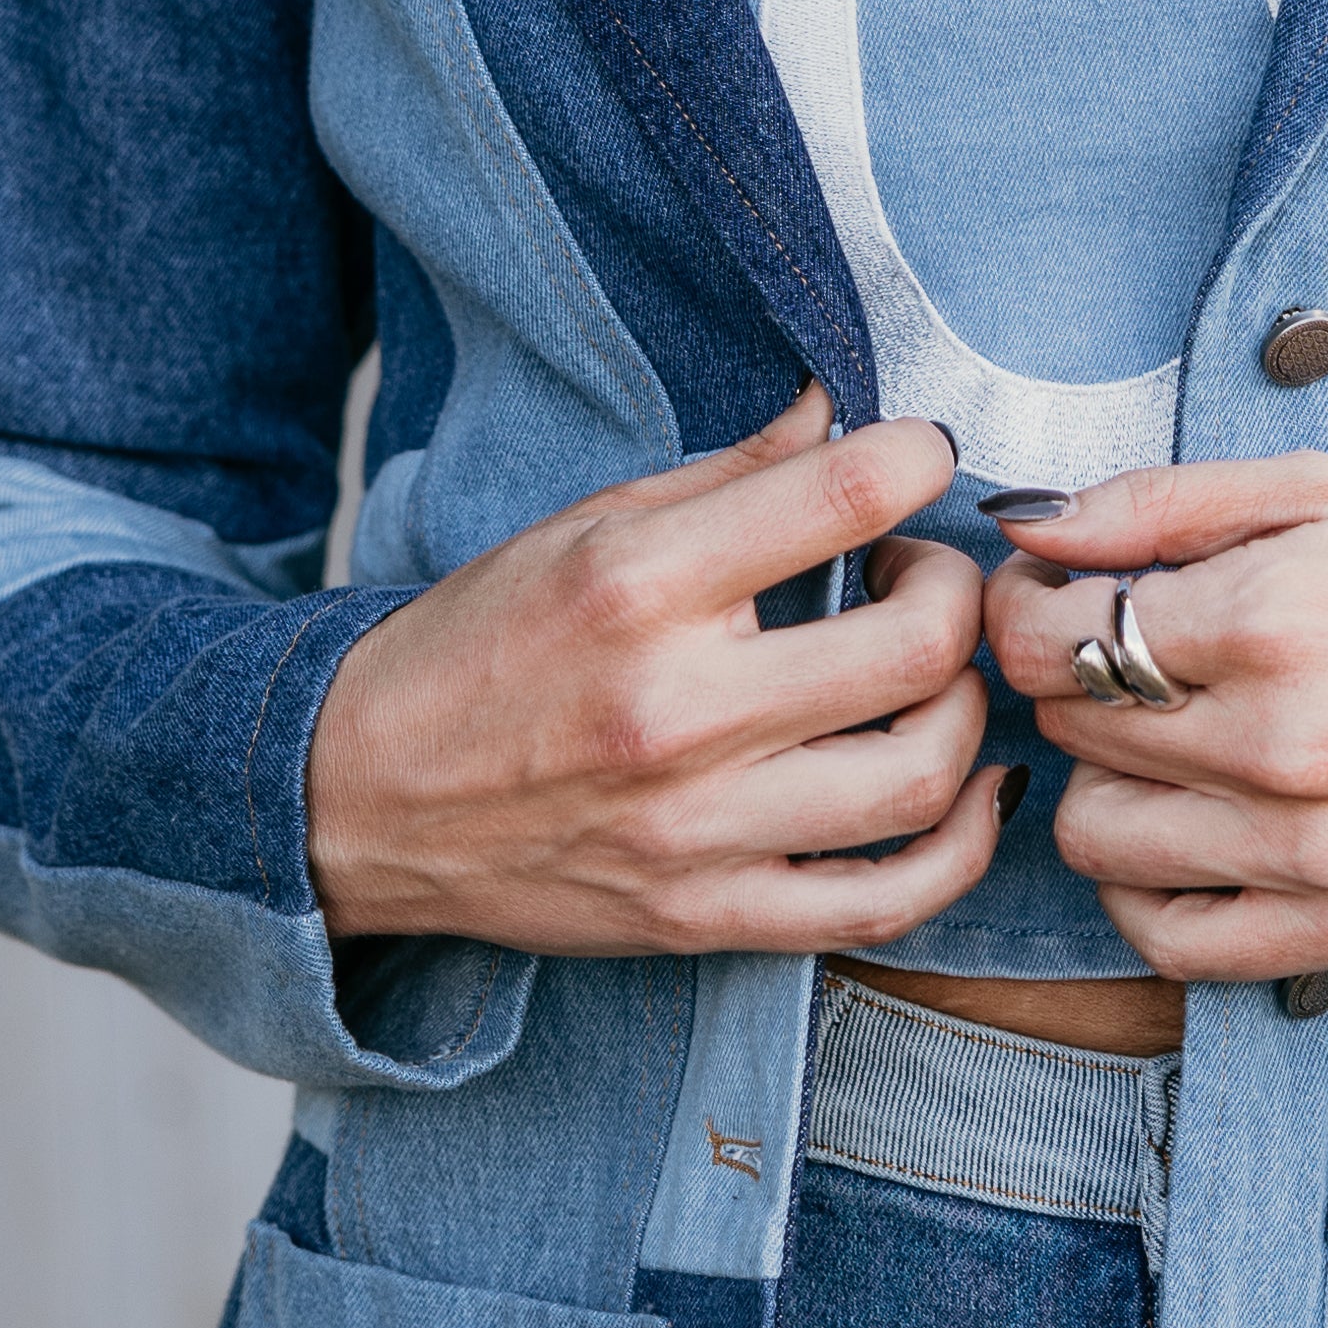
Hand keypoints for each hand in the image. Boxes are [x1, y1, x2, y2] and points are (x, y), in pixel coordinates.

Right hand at [306, 390, 1002, 955]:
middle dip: (955, 588)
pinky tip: (966, 789)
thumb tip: (839, 409)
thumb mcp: (585, 527)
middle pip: (917, 643)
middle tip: (919, 572)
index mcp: (639, 586)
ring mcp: (698, 830)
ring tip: (930, 674)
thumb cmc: (477, 647)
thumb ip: (729, 473)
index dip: (918, 457)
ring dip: (966, 707)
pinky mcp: (706, 918)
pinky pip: (885, 900)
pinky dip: (960, 846)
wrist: (360, 800)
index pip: (842, 495)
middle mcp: (676, 711)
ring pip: (922, 773)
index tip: (920, 457)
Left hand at [982, 454, 1327, 987]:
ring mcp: (1307, 852)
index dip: (1028, 611)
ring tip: (1164, 745)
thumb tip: (1023, 524)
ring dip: (1104, 784)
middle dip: (1078, 682)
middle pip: (1069, 728)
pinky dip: (1145, 887)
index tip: (1061, 600)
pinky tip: (1185, 828)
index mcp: (1269, 616)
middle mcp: (1279, 743)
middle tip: (1131, 658)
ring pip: (1094, 837)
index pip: (1048, 636)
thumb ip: (1156, 502)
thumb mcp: (1318, 494)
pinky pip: (1165, 938)